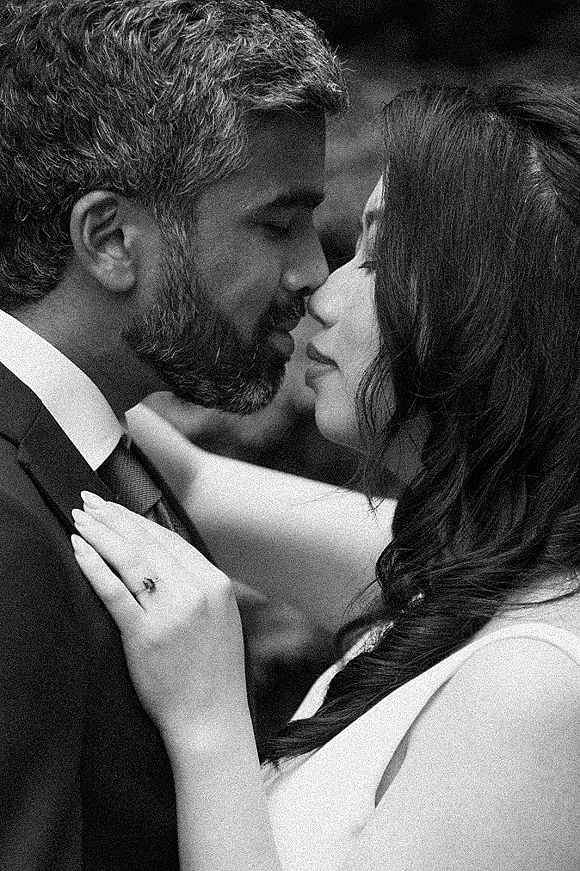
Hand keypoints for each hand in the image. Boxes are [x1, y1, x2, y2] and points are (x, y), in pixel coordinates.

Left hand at [71, 492, 248, 747]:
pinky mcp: (145, 636)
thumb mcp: (219, 617)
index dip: (137, 520)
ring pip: (130, 560)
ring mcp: (171, 614)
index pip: (170, 540)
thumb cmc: (212, 671)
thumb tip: (162, 554)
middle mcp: (196, 593)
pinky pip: (114, 592)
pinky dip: (95, 566)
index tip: (114, 508)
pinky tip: (80, 549)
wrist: (211, 718)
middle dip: (113, 518)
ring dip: (101, 533)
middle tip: (88, 502)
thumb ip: (198, 585)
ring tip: (80, 518)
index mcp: (216, 585)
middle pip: (147, 543)